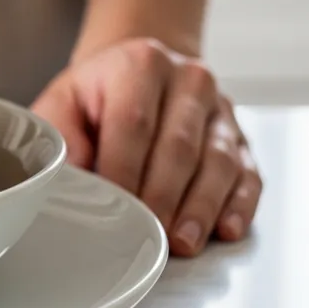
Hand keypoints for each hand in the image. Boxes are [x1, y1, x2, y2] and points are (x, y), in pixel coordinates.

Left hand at [31, 38, 260, 256]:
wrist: (140, 71)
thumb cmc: (98, 94)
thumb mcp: (64, 103)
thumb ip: (61, 141)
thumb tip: (63, 185)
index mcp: (140, 65)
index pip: (134, 122)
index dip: (124, 170)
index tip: (114, 208)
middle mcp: (188, 81)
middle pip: (179, 146)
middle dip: (163, 197)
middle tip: (150, 234)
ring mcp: (220, 109)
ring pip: (218, 162)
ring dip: (201, 208)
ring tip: (183, 242)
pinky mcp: (241, 137)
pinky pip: (247, 174)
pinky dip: (238, 205)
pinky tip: (225, 229)